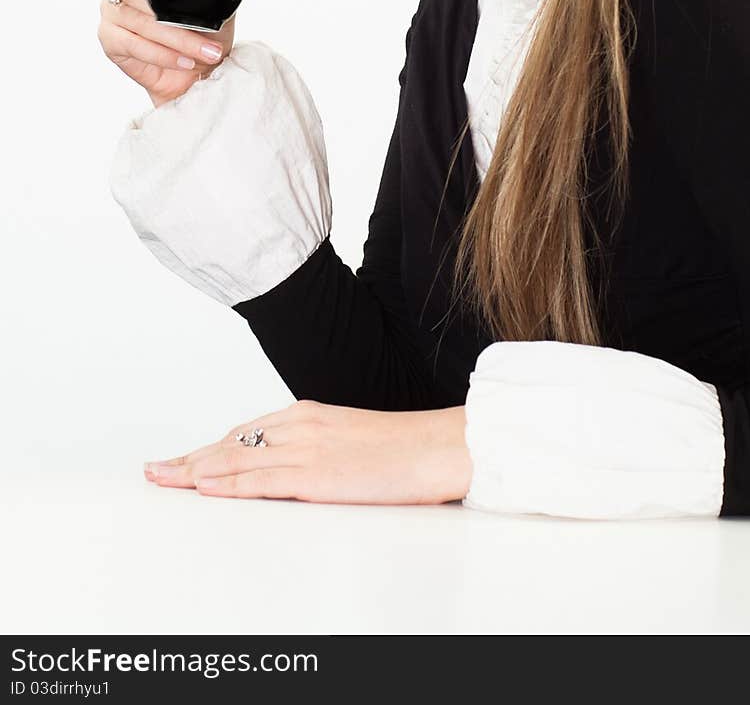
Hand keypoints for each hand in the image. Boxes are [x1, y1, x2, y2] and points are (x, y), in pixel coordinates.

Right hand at [99, 0, 235, 106]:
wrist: (199, 70)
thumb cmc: (204, 32)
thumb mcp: (215, 5)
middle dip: (174, 15)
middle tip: (207, 29)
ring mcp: (111, 10)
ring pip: (140, 21)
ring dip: (177, 40)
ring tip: (206, 52)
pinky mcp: (109, 38)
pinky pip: (134, 45)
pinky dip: (163, 55)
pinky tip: (184, 61)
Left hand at [143, 400, 473, 504]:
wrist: (440, 446)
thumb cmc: (405, 449)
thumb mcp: (352, 441)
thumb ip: (318, 449)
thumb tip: (294, 471)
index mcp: (310, 416)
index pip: (245, 433)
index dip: (210, 448)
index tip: (184, 459)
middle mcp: (300, 426)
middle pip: (231, 444)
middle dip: (190, 459)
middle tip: (155, 470)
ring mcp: (306, 449)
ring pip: (236, 460)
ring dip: (194, 472)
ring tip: (163, 480)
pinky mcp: (316, 475)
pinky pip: (260, 481)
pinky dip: (226, 484)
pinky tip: (203, 487)